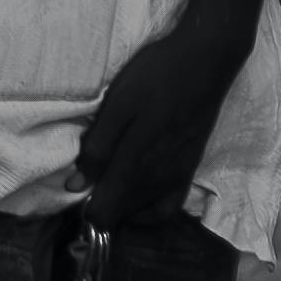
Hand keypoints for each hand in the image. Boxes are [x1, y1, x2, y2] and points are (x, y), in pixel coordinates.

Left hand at [75, 10, 245, 226]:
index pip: (103, 216)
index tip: (77, 188)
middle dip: (102, 206)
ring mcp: (176, 179)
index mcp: (135, 168)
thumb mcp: (117, 106)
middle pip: (121, 217)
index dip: (85, 209)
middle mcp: (157, 183)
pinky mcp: (189, 170)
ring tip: (110, 182)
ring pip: (143, 213)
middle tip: (90, 178)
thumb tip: (74, 187)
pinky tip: (139, 192)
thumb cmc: (155, 78)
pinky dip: (150, 209)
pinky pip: (167, 207)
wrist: (205, 62)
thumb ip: (97, 149)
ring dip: (123, 206)